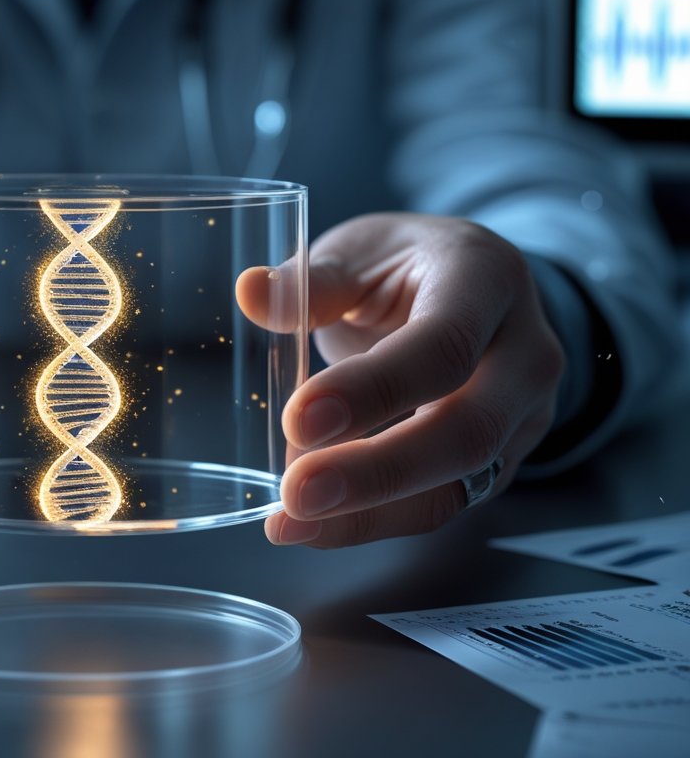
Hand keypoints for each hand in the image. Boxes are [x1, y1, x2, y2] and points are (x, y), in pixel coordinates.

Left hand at [237, 213, 563, 546]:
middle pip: (467, 431)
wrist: (467, 288)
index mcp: (487, 280)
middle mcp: (524, 353)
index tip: (300, 419)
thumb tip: (252, 292)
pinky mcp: (498, 462)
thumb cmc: (408, 266)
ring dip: (369, 514)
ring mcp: (521, 415)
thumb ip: (313, 279)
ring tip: (292, 523)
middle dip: (376, 472)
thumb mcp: (362, 251)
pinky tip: (314, 525)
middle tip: (296, 493)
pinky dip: (373, 521)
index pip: (444, 345)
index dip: (373, 389)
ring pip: (458, 483)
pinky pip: (440, 504)